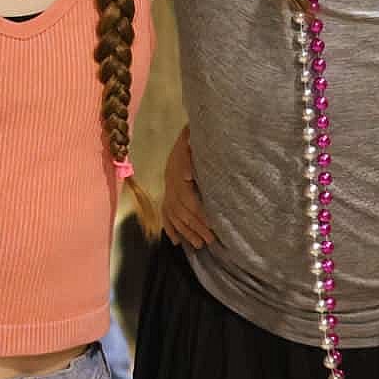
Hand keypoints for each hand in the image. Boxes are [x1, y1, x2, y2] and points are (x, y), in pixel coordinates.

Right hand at [162, 126, 214, 248]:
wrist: (186, 133)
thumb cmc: (193, 138)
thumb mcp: (190, 140)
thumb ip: (189, 149)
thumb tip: (187, 170)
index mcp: (178, 175)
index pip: (189, 201)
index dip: (200, 215)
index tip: (212, 226)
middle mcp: (170, 185)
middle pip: (182, 212)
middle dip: (196, 228)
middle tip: (210, 240)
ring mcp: (167, 190)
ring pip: (174, 215)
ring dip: (186, 231)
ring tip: (198, 245)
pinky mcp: (167, 192)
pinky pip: (165, 213)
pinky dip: (170, 228)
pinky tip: (175, 241)